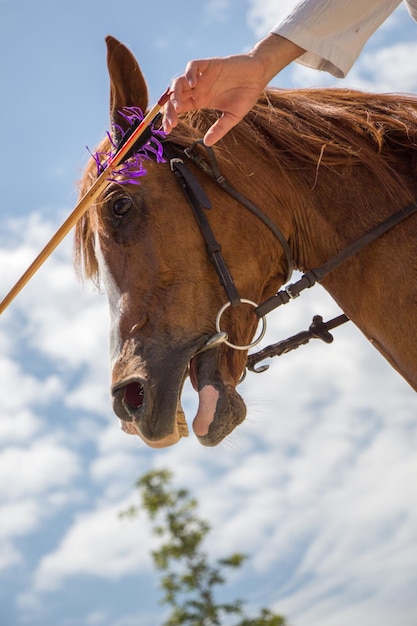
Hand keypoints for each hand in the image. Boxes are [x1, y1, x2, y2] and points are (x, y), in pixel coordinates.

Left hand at [162, 35, 303, 145]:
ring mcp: (202, 76)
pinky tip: (193, 84)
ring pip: (180, 81)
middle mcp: (198, 88)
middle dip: (169, 109)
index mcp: (200, 100)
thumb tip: (206, 143)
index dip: (171, 117)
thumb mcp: (232, 117)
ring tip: (177, 104)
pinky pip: (193, 66)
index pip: (178, 108)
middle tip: (170, 122)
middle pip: (175, 96)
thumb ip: (219, 129)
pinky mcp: (209, 64)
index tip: (168, 129)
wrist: (258, 76)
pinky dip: (189, 73)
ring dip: (175, 92)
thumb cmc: (246, 95)